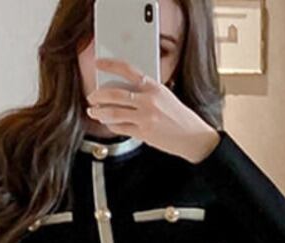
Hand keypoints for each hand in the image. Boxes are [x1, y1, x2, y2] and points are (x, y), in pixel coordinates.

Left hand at [86, 57, 219, 163]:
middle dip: (99, 95)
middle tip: (92, 96)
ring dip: (99, 112)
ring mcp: (145, 117)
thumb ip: (146, 91)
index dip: (110, 65)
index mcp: (154, 87)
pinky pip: (120, 127)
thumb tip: (123, 89)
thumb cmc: (178, 117)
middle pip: (115, 94)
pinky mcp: (143, 133)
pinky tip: (107, 123)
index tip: (99, 63)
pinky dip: (110, 125)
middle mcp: (148, 100)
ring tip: (93, 111)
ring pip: (114, 113)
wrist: (192, 137)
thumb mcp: (164, 96)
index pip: (128, 70)